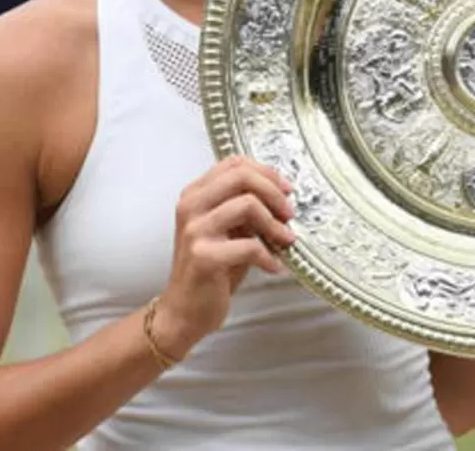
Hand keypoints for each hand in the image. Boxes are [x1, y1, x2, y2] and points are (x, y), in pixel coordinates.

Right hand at [152, 156, 295, 358]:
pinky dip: (268, 256)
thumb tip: (282, 196)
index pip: (233, 164)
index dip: (265, 172)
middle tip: (289, 213)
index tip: (285, 189)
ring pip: (247, 205)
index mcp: (194, 195)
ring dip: (275, 224)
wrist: (184, 311)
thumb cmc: (211, 269)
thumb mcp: (226, 230)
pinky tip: (273, 266)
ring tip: (285, 241)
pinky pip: (249, 246)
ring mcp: (194, 231)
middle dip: (274, 192)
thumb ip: (244, 208)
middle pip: (241, 176)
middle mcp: (190, 207)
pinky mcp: (204, 257)